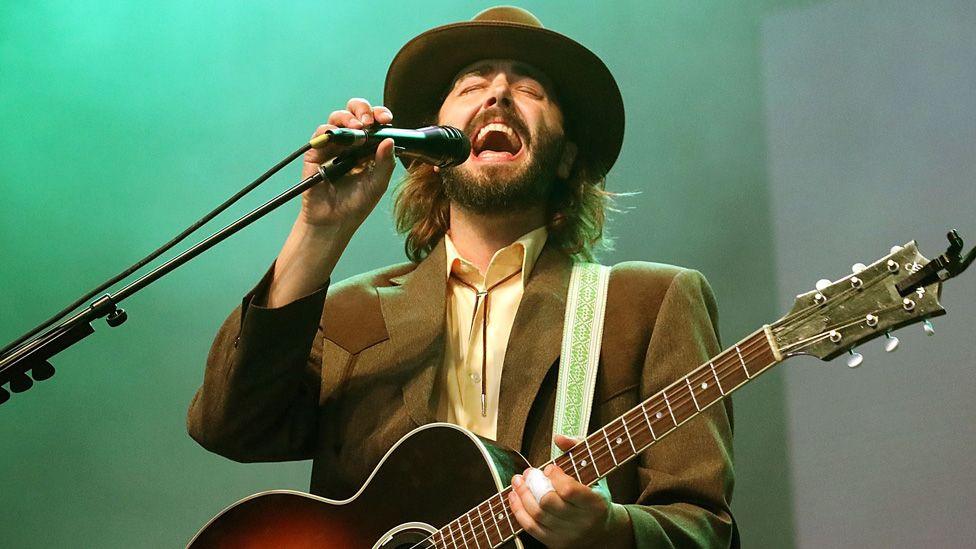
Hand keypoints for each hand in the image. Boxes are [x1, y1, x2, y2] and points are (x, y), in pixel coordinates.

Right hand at [299, 98, 395, 231]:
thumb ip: (385, 163)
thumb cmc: (356, 204)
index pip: (374, 124)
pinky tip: (342, 138)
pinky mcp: (317, 152)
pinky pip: (321, 133)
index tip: (386, 118)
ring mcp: (333, 146)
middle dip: (363, 109)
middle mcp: (351, 143)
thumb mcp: (377, 184)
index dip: (379, 116)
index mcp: (368, 148)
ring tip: (358, 128)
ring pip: (337, 118)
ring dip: (348, 118)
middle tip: (369, 121)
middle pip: (355, 113)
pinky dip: (331, 131)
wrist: (333, 221)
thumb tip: (390, 140)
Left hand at [508, 435, 632, 547]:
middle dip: (532, 485)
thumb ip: (578, 449)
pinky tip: (514, 497)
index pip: (569, 490)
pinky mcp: (555, 543)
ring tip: (517, 481)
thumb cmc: (596, 494)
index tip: (549, 468)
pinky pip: (531, 528)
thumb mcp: (595, 470)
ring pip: (537, 515)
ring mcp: (568, 535)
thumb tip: (558, 438)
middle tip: (527, 472)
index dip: (555, 477)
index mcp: (595, 504)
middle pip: (549, 503)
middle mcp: (582, 523)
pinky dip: (518, 511)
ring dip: (522, 495)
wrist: (604, 531)